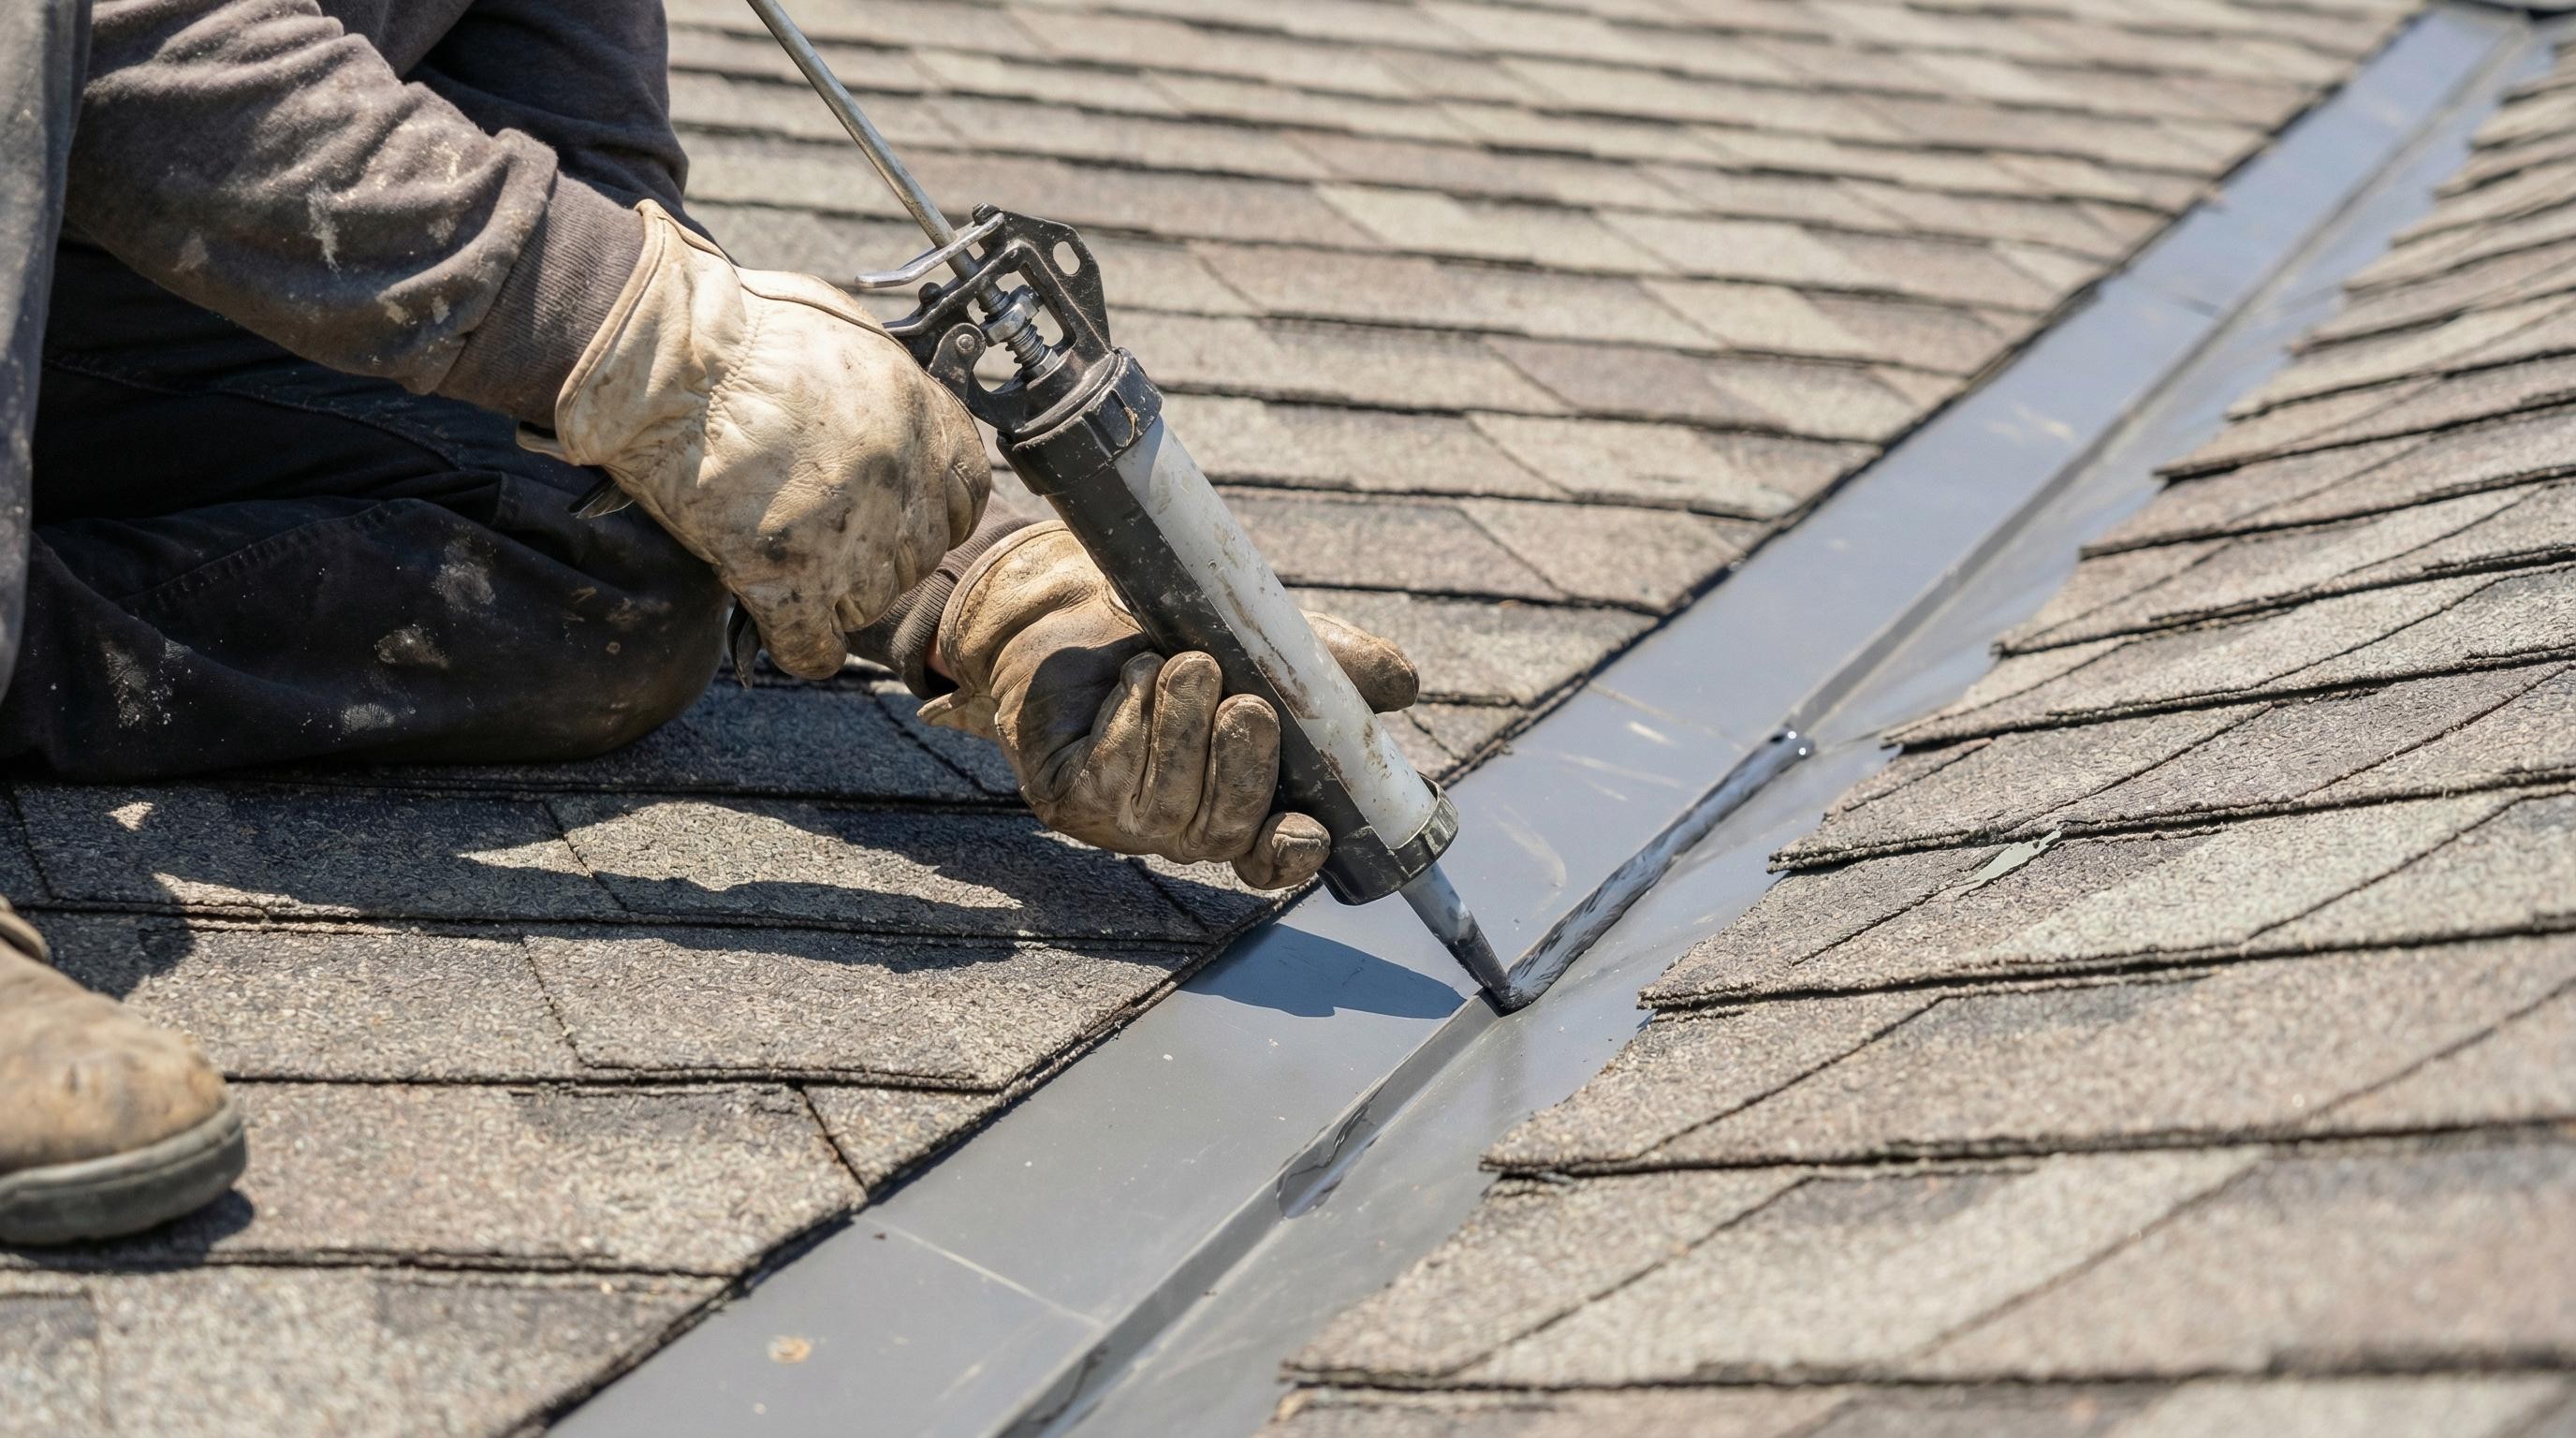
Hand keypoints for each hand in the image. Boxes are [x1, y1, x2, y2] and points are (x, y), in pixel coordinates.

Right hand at [547, 201, 987, 678]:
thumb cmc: (741, 330)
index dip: (929, 511)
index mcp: (923, 418)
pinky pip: (813, 646)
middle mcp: (901, 480)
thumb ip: (886, 382)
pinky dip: (801, 647)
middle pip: (916, 556)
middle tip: (828, 539)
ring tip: (793, 566)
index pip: (964, 497)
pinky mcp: (786, 575)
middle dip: (877, 554)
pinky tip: (785, 631)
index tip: (898, 514)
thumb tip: (891, 408)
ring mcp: (849, 533)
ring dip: (837, 596)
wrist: (665, 357)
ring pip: (870, 603)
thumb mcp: (846, 332)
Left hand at [919, 523, 1417, 888]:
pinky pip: (1114, 775)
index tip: (1307, 830)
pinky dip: (1132, 713)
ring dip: (1183, 719)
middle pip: (1230, 826)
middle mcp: (1186, 825)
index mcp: (1244, 803)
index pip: (1276, 858)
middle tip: (1243, 699)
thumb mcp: (1268, 643)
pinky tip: (1133, 673)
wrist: (1078, 600)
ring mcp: (1126, 821)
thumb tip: (1403, 685)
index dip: (1292, 855)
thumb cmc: (1177, 631)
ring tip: (1182, 662)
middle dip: (1243, 762)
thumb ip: (1335, 668)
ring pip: (1171, 799)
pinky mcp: (1071, 797)